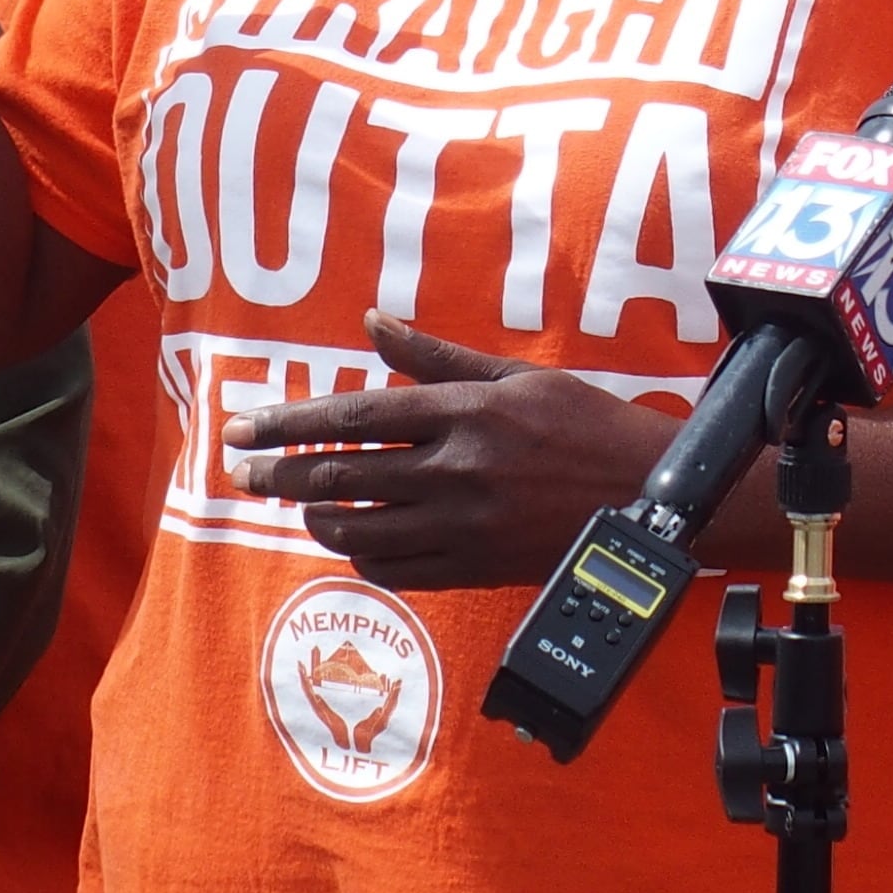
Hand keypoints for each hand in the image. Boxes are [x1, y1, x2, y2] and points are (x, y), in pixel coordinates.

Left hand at [221, 313, 671, 591]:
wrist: (650, 495)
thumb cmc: (586, 424)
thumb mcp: (515, 375)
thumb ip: (436, 355)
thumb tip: (371, 321)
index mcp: (464, 413)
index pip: (354, 417)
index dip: (290, 423)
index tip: (245, 427)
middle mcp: (457, 469)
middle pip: (345, 474)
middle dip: (282, 472)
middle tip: (242, 470)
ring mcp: (467, 524)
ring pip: (362, 529)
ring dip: (319, 516)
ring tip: (300, 502)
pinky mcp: (479, 567)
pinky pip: (400, 571)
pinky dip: (365, 559)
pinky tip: (355, 544)